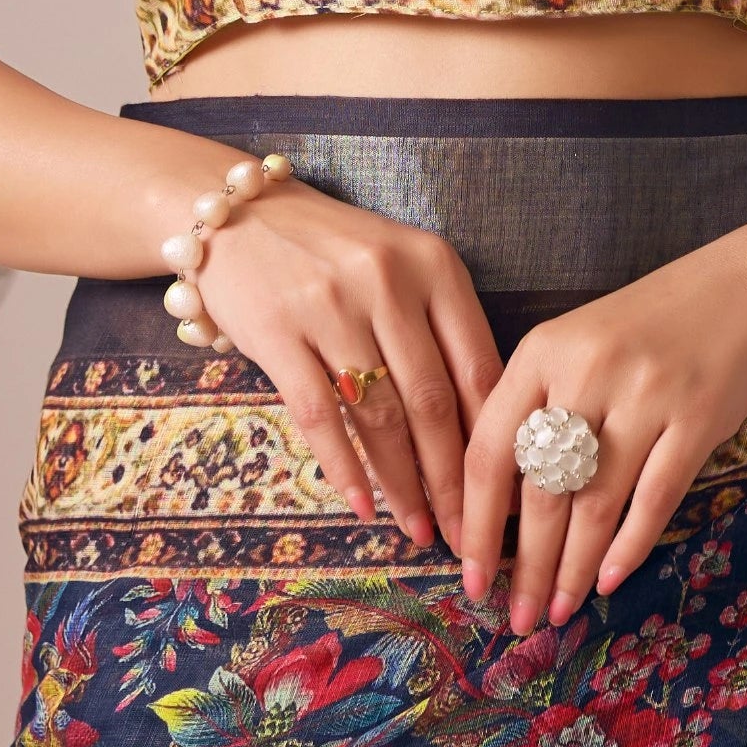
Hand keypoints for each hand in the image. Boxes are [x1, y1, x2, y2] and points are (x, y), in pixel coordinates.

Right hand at [196, 178, 505, 556]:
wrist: (240, 213)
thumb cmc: (335, 251)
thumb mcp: (402, 268)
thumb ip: (440, 332)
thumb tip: (485, 430)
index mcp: (433, 265)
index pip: (478, 366)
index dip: (495, 438)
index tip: (505, 491)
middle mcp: (388, 281)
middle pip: (433, 401)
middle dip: (453, 479)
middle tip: (466, 534)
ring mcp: (330, 306)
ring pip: (379, 415)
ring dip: (403, 485)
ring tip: (420, 530)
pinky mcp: (278, 332)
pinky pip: (319, 416)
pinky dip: (344, 468)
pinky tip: (361, 506)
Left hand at [459, 229, 746, 633]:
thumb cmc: (651, 322)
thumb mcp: (578, 342)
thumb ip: (538, 405)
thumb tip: (496, 505)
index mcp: (544, 349)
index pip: (490, 450)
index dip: (475, 522)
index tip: (469, 574)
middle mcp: (587, 370)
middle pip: (540, 489)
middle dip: (524, 565)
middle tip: (516, 618)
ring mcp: (645, 395)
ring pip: (593, 504)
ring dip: (572, 569)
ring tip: (558, 611)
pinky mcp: (696, 419)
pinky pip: (653, 499)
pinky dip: (629, 548)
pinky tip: (610, 581)